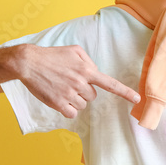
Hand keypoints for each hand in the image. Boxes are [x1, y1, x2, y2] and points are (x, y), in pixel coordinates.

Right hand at [11, 44, 139, 118]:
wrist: (28, 62)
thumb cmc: (52, 55)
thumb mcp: (74, 51)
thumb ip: (89, 62)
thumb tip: (96, 74)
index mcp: (86, 70)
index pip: (110, 84)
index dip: (125, 92)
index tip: (137, 99)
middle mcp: (80, 83)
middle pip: (92, 97)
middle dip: (84, 92)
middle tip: (70, 82)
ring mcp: (69, 94)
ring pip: (82, 105)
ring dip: (75, 100)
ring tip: (62, 88)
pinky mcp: (58, 103)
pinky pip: (71, 113)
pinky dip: (67, 109)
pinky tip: (59, 98)